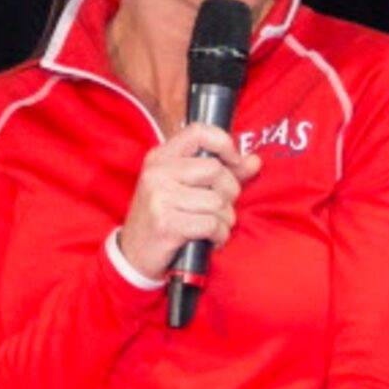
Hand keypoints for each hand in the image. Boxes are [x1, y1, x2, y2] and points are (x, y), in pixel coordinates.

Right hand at [118, 121, 261, 279]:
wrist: (134, 256)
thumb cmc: (164, 218)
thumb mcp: (184, 188)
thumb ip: (221, 173)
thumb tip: (254, 161)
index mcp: (160, 157)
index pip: (199, 132)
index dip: (224, 143)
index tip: (234, 161)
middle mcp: (157, 173)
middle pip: (215, 170)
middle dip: (230, 192)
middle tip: (221, 207)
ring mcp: (160, 198)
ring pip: (217, 201)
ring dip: (225, 219)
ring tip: (214, 227)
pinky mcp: (167, 224)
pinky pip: (212, 224)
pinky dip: (220, 236)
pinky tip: (211, 240)